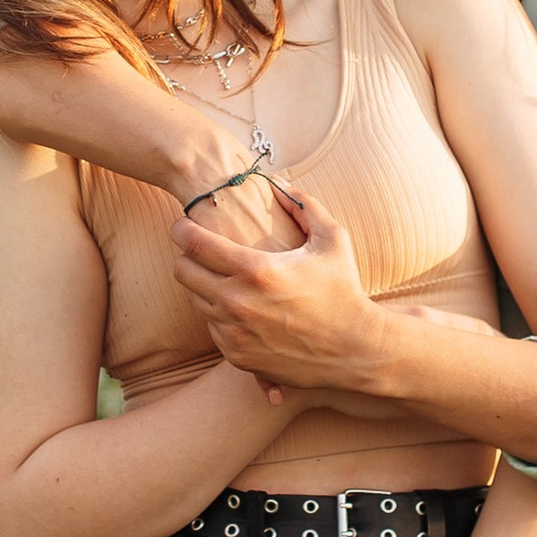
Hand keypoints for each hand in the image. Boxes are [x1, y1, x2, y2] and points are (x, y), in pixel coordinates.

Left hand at [170, 185, 385, 394]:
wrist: (354, 350)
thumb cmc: (345, 289)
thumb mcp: (332, 239)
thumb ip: (304, 204)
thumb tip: (276, 180)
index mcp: (256, 269)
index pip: (193, 242)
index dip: (181, 228)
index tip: (182, 223)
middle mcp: (237, 302)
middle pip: (182, 271)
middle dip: (186, 256)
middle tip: (200, 250)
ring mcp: (234, 333)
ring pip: (194, 300)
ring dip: (204, 286)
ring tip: (225, 276)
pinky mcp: (237, 356)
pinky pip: (211, 327)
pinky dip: (220, 314)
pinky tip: (241, 306)